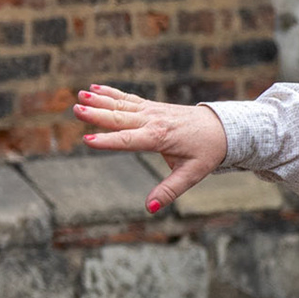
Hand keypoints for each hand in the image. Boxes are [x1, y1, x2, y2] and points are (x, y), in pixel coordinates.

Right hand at [73, 84, 227, 211]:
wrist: (222, 127)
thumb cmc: (207, 152)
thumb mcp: (191, 175)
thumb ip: (169, 191)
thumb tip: (150, 208)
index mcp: (159, 138)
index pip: (128, 140)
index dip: (108, 141)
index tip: (88, 140)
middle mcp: (153, 121)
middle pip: (120, 118)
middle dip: (97, 114)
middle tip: (76, 109)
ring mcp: (152, 111)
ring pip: (121, 105)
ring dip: (100, 100)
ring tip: (80, 95)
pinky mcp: (153, 107)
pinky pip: (129, 99)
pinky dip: (112, 93)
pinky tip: (96, 88)